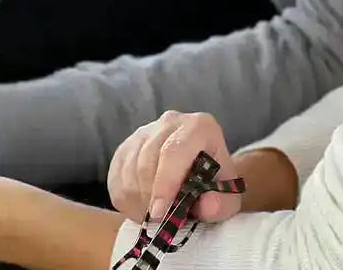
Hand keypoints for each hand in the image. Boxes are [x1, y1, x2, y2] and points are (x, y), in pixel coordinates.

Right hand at [108, 111, 241, 223]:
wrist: (202, 176)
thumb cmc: (214, 186)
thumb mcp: (227, 199)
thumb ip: (221, 204)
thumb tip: (207, 206)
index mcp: (199, 127)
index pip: (174, 151)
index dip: (165, 184)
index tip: (159, 214)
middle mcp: (170, 122)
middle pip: (147, 162)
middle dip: (150, 199)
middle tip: (159, 221)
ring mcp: (144, 132)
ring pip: (129, 171)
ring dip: (137, 201)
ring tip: (155, 216)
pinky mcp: (125, 147)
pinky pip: (115, 177)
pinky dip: (125, 199)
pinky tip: (142, 207)